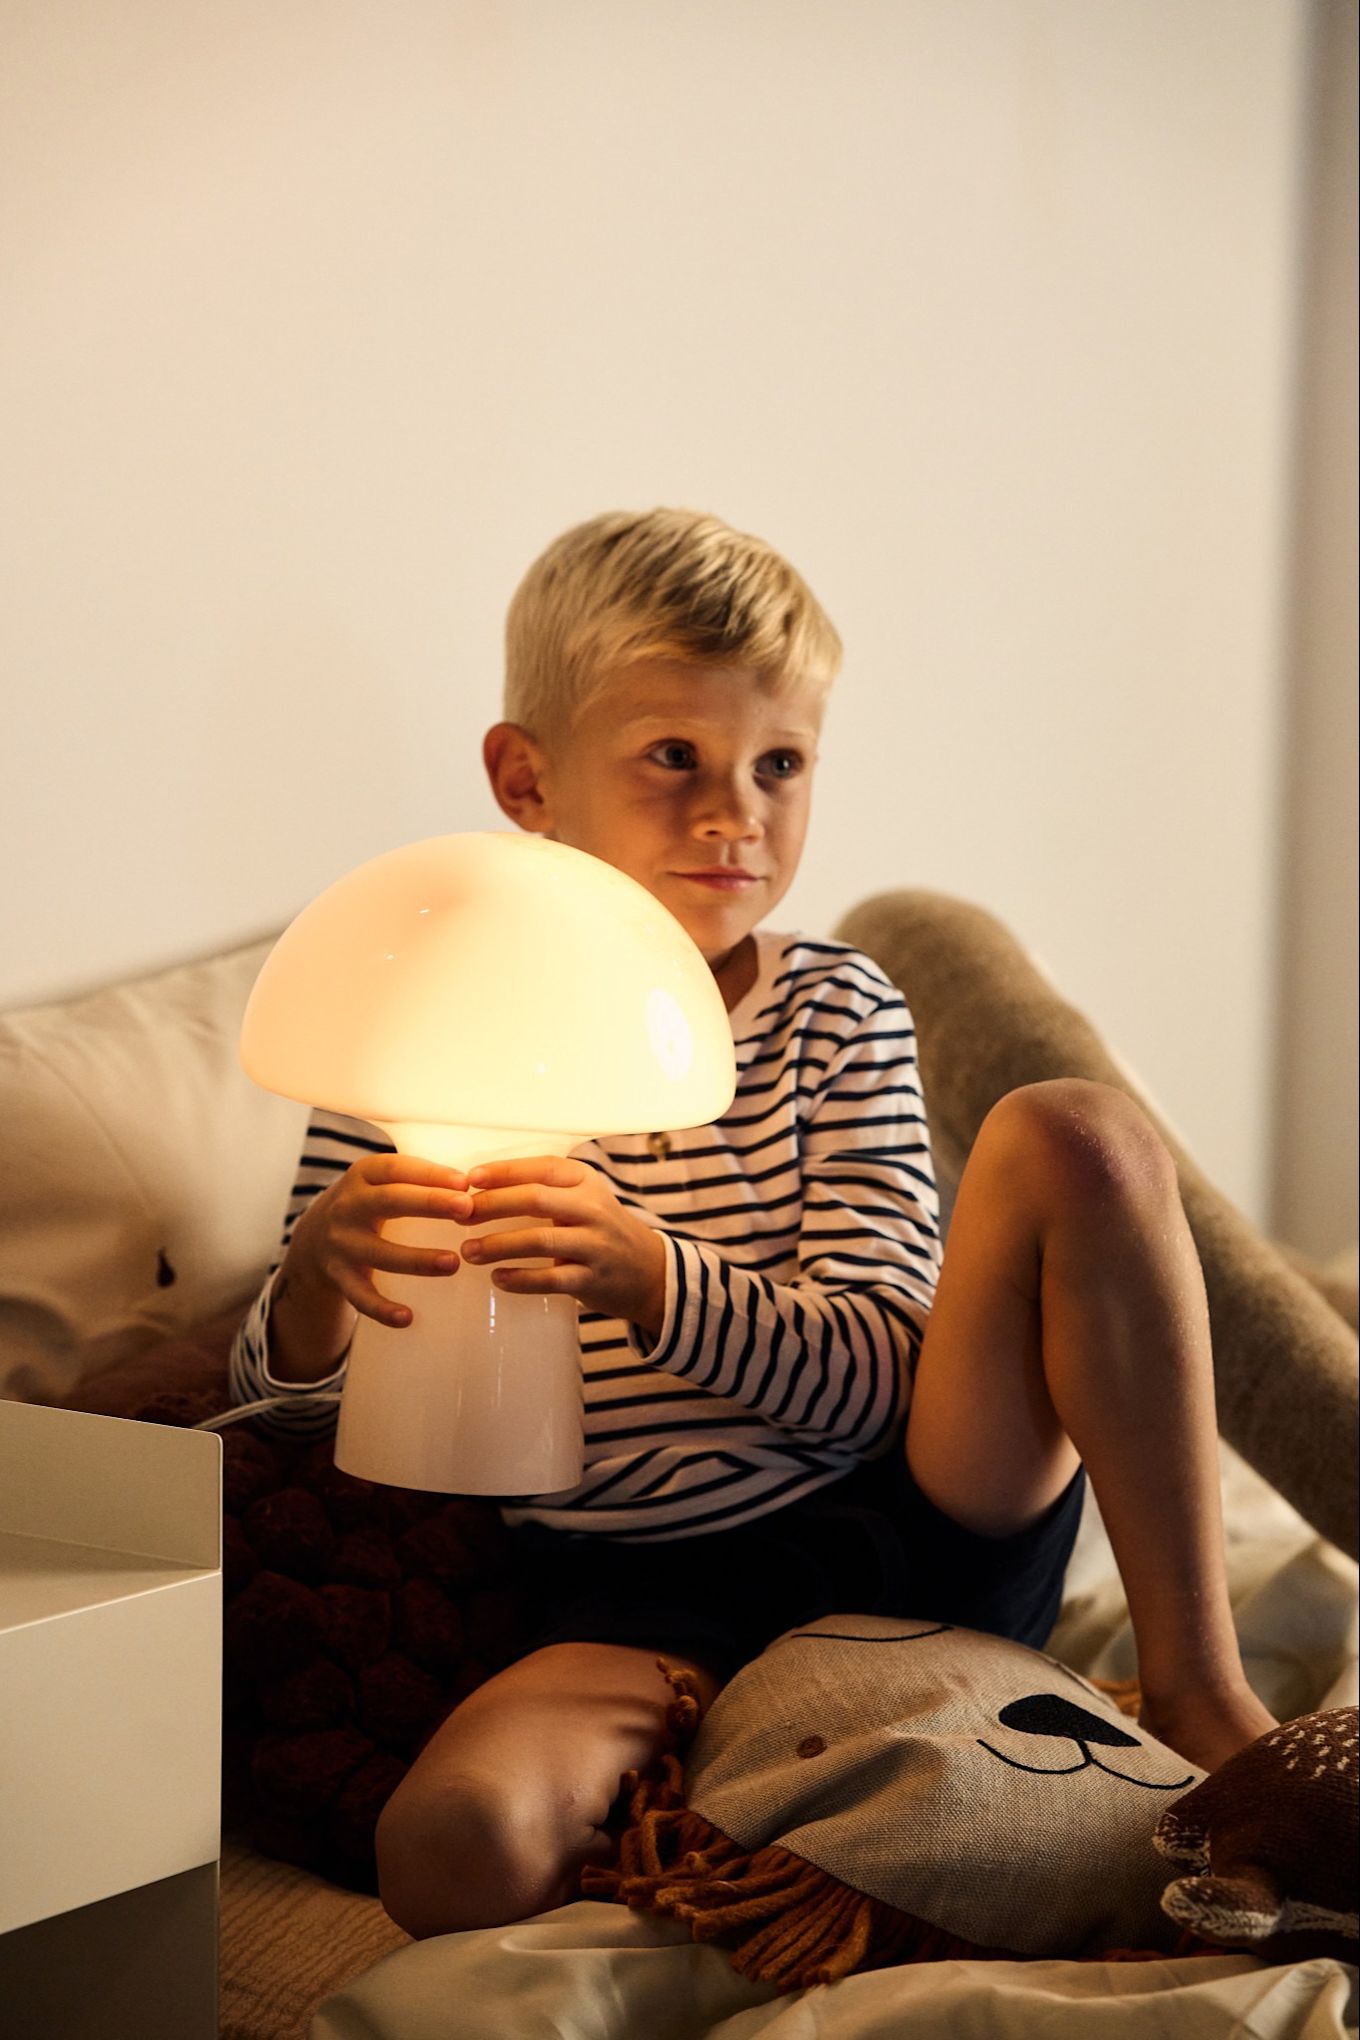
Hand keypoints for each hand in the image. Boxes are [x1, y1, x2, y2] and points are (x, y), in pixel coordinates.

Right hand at [287, 1153, 472, 1329]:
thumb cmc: (370, 1203)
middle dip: (429, 1203)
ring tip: (453, 1263)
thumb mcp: (382, 1181)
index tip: (465, 1182)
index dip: (430, 1174)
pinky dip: (381, 1308)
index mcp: (363, 1175)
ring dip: (416, 1259)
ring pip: (379, 1252)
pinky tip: (407, 1318)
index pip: (396, 1168)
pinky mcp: (339, 1275)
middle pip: (389, 1201)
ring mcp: (341, 1242)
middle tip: (467, 1208)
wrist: (314, 1236)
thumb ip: (419, 1179)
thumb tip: (474, 1184)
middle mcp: (348, 1206)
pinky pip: (360, 1296)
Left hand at [461, 1157, 667, 1335]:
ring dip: (498, 1245)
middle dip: (492, 1205)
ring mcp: (595, 1244)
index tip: (470, 1179)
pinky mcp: (592, 1279)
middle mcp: (593, 1208)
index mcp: (585, 1182)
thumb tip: (478, 1187)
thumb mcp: (581, 1198)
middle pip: (536, 1199)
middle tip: (460, 1214)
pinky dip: (520, 1279)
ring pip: (540, 1240)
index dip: (504, 1171)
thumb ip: (543, 1188)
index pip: (541, 1168)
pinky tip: (497, 1279)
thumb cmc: (598, 1229)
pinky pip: (551, 1279)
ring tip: (468, 1251)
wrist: (647, 1270)